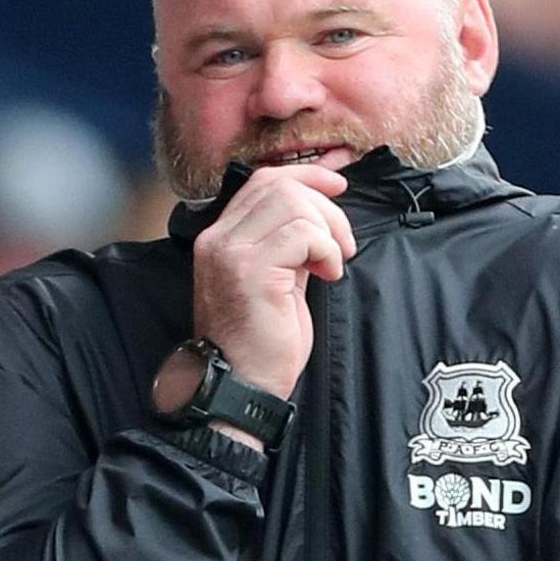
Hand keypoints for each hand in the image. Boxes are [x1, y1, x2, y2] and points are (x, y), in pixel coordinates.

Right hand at [192, 164, 355, 399]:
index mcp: (220, 238)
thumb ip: (287, 244)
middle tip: (341, 244)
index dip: (305, 176)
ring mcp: (231, 253)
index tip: (338, 186)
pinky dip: (326, 250)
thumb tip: (321, 213)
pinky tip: (327, 275)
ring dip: (328, 230)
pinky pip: (303, 234)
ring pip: (292, 204)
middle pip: (279, 185)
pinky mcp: (251, 270)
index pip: (262, 181)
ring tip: (332, 263)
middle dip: (324, 207)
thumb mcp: (275, 279)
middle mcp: (218, 239)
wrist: (242, 385)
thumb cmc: (261, 341)